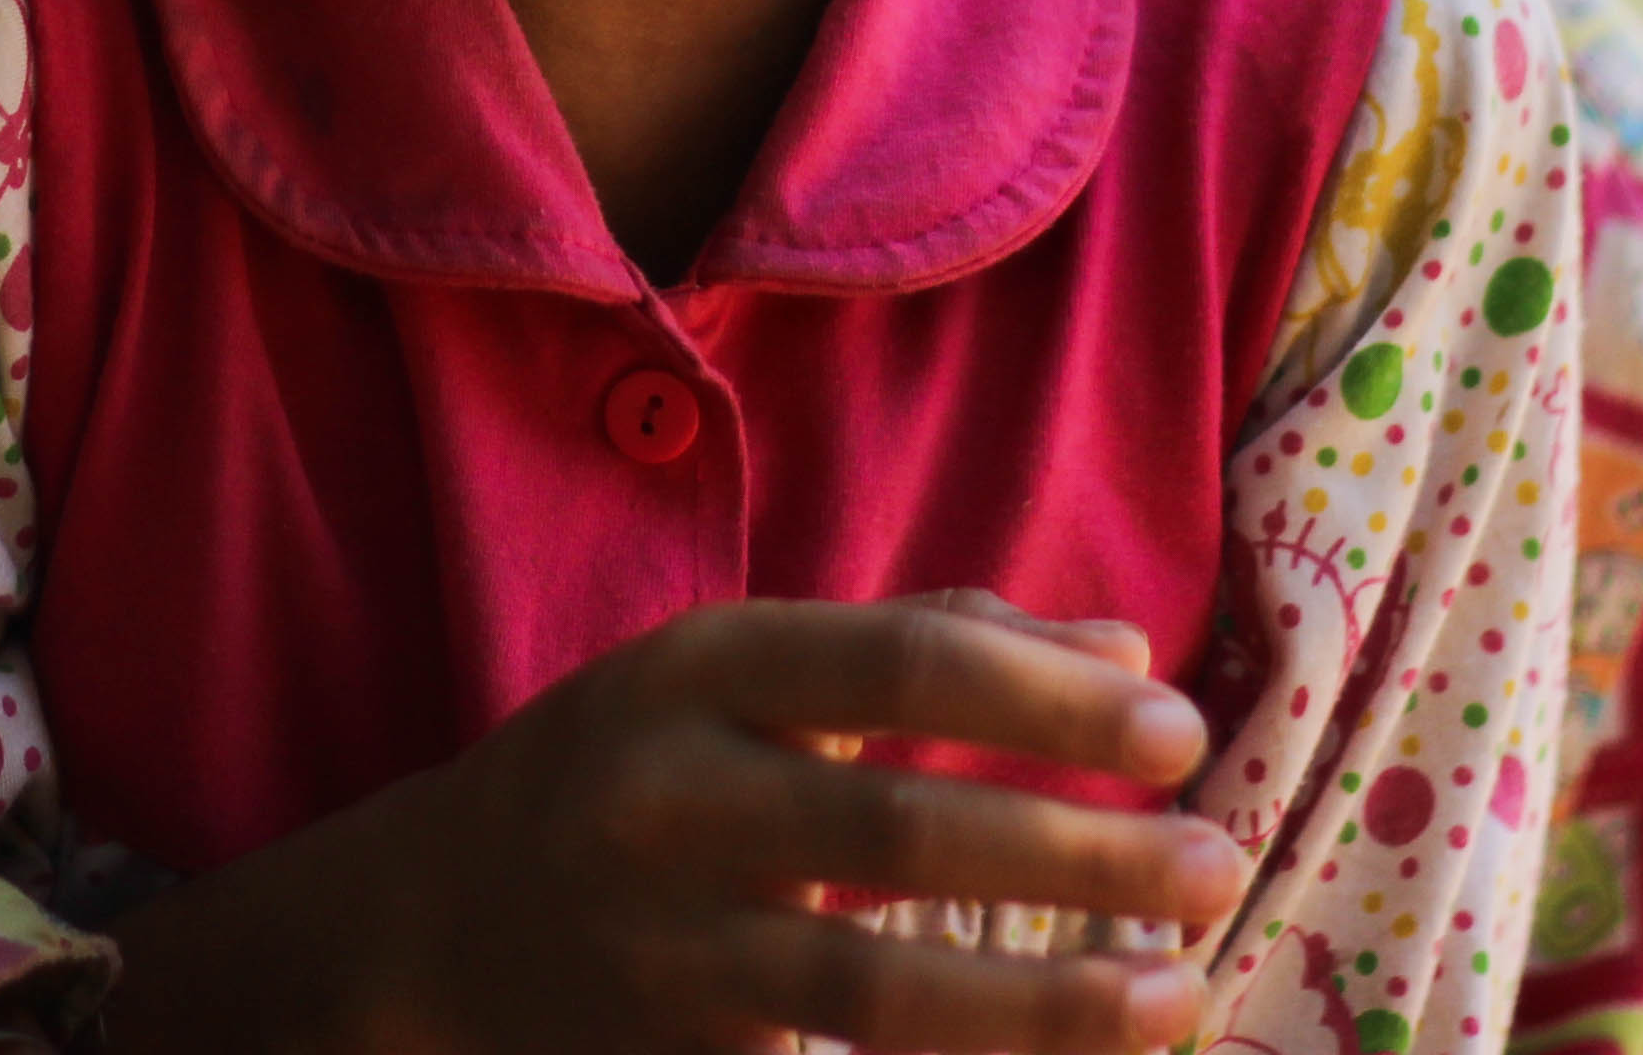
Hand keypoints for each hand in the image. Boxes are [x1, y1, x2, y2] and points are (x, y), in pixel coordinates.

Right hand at [98, 592, 1245, 1054]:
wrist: (424, 931)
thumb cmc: (629, 771)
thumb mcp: (736, 672)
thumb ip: (928, 642)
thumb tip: (1127, 658)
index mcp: (693, 670)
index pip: (895, 663)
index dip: (1042, 700)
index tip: (1178, 734)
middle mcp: (665, 799)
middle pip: (900, 828)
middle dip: (1079, 853)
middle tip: (1218, 864)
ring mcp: (661, 947)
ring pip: (877, 985)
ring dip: (1046, 1001)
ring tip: (1178, 996)